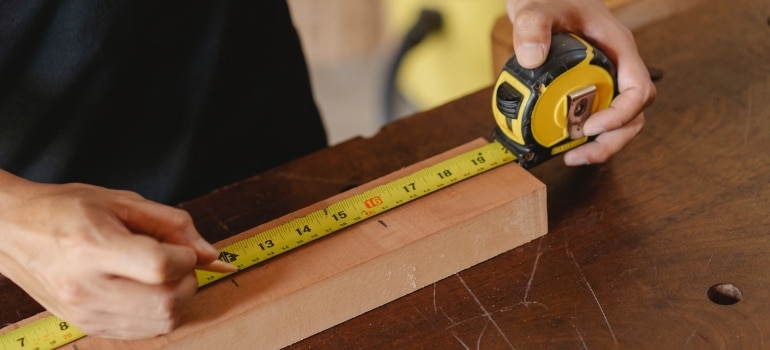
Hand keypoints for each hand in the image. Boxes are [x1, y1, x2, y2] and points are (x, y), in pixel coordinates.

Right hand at [0, 171, 220, 338]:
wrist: (14, 231)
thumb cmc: (65, 210)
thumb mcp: (122, 202)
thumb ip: (173, 225)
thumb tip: (209, 253)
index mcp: (94, 248)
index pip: (162, 267)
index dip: (185, 257)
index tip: (182, 248)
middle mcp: (88, 287)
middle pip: (167, 302)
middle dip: (188, 282)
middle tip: (176, 263)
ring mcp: (87, 312)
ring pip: (161, 322)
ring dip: (177, 299)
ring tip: (159, 276)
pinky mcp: (88, 326)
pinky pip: (143, 332)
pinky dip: (158, 313)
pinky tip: (147, 290)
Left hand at [505, 0, 655, 164]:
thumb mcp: (537, 8)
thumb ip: (533, 28)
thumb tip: (532, 59)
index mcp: (617, 47)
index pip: (639, 89)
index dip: (621, 114)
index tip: (591, 126)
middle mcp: (617, 65)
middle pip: (634, 113)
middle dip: (614, 139)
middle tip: (582, 154)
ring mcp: (605, 77)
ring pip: (620, 120)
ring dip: (603, 143)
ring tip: (573, 156)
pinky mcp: (589, 85)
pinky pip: (597, 114)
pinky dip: (585, 134)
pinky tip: (564, 142)